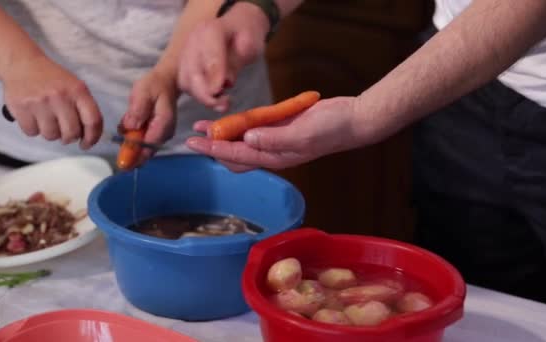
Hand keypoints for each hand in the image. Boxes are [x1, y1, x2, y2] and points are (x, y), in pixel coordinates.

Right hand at [1, 55, 102, 148]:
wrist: (22, 63)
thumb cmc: (52, 79)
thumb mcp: (74, 86)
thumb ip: (84, 109)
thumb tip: (88, 136)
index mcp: (78, 90)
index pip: (93, 121)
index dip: (92, 137)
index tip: (86, 144)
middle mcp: (60, 96)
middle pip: (71, 133)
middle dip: (68, 137)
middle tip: (64, 131)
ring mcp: (40, 102)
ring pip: (51, 136)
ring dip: (50, 132)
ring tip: (47, 119)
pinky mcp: (21, 107)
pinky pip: (32, 133)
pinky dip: (33, 129)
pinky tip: (33, 116)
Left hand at [121, 68, 178, 164]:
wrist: (168, 81)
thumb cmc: (155, 85)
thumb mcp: (143, 92)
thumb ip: (137, 110)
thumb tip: (131, 127)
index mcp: (163, 125)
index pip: (148, 146)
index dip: (135, 155)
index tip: (122, 163)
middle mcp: (165, 134)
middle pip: (146, 151)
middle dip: (131, 153)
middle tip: (117, 150)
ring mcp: (162, 135)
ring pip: (144, 148)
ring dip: (130, 144)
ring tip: (122, 128)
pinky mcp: (157, 133)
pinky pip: (144, 142)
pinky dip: (133, 139)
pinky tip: (127, 127)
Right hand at [178, 3, 269, 112]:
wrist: (236, 26)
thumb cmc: (246, 35)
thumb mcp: (250, 45)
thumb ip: (236, 62)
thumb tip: (225, 82)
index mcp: (211, 30)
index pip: (209, 54)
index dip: (213, 75)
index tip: (219, 91)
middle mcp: (193, 41)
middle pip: (192, 72)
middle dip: (206, 94)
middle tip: (224, 105)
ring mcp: (186, 53)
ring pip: (186, 81)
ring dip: (202, 97)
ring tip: (223, 103)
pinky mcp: (185, 66)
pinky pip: (187, 84)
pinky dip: (199, 95)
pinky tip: (215, 98)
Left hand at [185, 97, 379, 171]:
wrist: (353, 120)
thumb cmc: (333, 128)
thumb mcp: (304, 132)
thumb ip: (275, 138)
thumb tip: (248, 138)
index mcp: (276, 157)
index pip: (237, 154)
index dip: (214, 148)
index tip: (194, 143)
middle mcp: (272, 152)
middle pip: (234, 154)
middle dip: (213, 146)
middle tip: (192, 137)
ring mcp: (276, 140)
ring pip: (242, 141)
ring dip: (222, 134)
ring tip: (202, 127)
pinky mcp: (281, 128)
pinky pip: (254, 128)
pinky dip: (239, 124)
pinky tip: (230, 118)